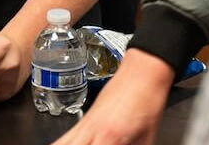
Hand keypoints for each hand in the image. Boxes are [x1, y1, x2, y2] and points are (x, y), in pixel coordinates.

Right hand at [51, 49, 172, 144]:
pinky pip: (65, 136)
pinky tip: (67, 144)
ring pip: (59, 142)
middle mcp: (91, 129)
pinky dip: (62, 143)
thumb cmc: (148, 100)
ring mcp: (84, 122)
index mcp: (109, 137)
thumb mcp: (147, 139)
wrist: (143, 71)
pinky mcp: (84, 118)